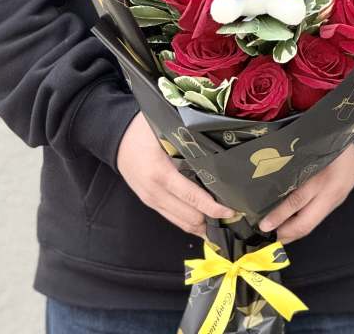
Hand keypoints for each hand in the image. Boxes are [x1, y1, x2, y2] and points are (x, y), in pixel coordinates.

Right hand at [117, 112, 234, 237]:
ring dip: (204, 225)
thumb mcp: (164, 129)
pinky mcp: (151, 203)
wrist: (116, 139)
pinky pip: (174, 220)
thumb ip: (188, 137)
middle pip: (190, 217)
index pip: (192, 197)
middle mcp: (155, 192)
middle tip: (237, 213)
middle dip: (213, 218)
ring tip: (226, 220)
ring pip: (182, 224)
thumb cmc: (142, 129)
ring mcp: (152, 200)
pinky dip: (191, 223)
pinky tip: (208, 220)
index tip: (233, 210)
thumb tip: (218, 139)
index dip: (214, 208)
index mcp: (160, 173)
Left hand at [259, 145, 353, 243]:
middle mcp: (328, 196)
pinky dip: (301, 226)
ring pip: (311, 225)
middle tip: (267, 239)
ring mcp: (332, 203)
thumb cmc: (332, 148)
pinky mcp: (334, 206)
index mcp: (321, 179)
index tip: (264, 225)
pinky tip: (289, 227)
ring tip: (275, 236)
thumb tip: (270, 179)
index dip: (279, 215)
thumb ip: (295, 166)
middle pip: (305, 223)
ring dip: (292, 234)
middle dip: (286, 235)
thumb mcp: (313, 151)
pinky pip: (316, 220)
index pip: (297, 201)